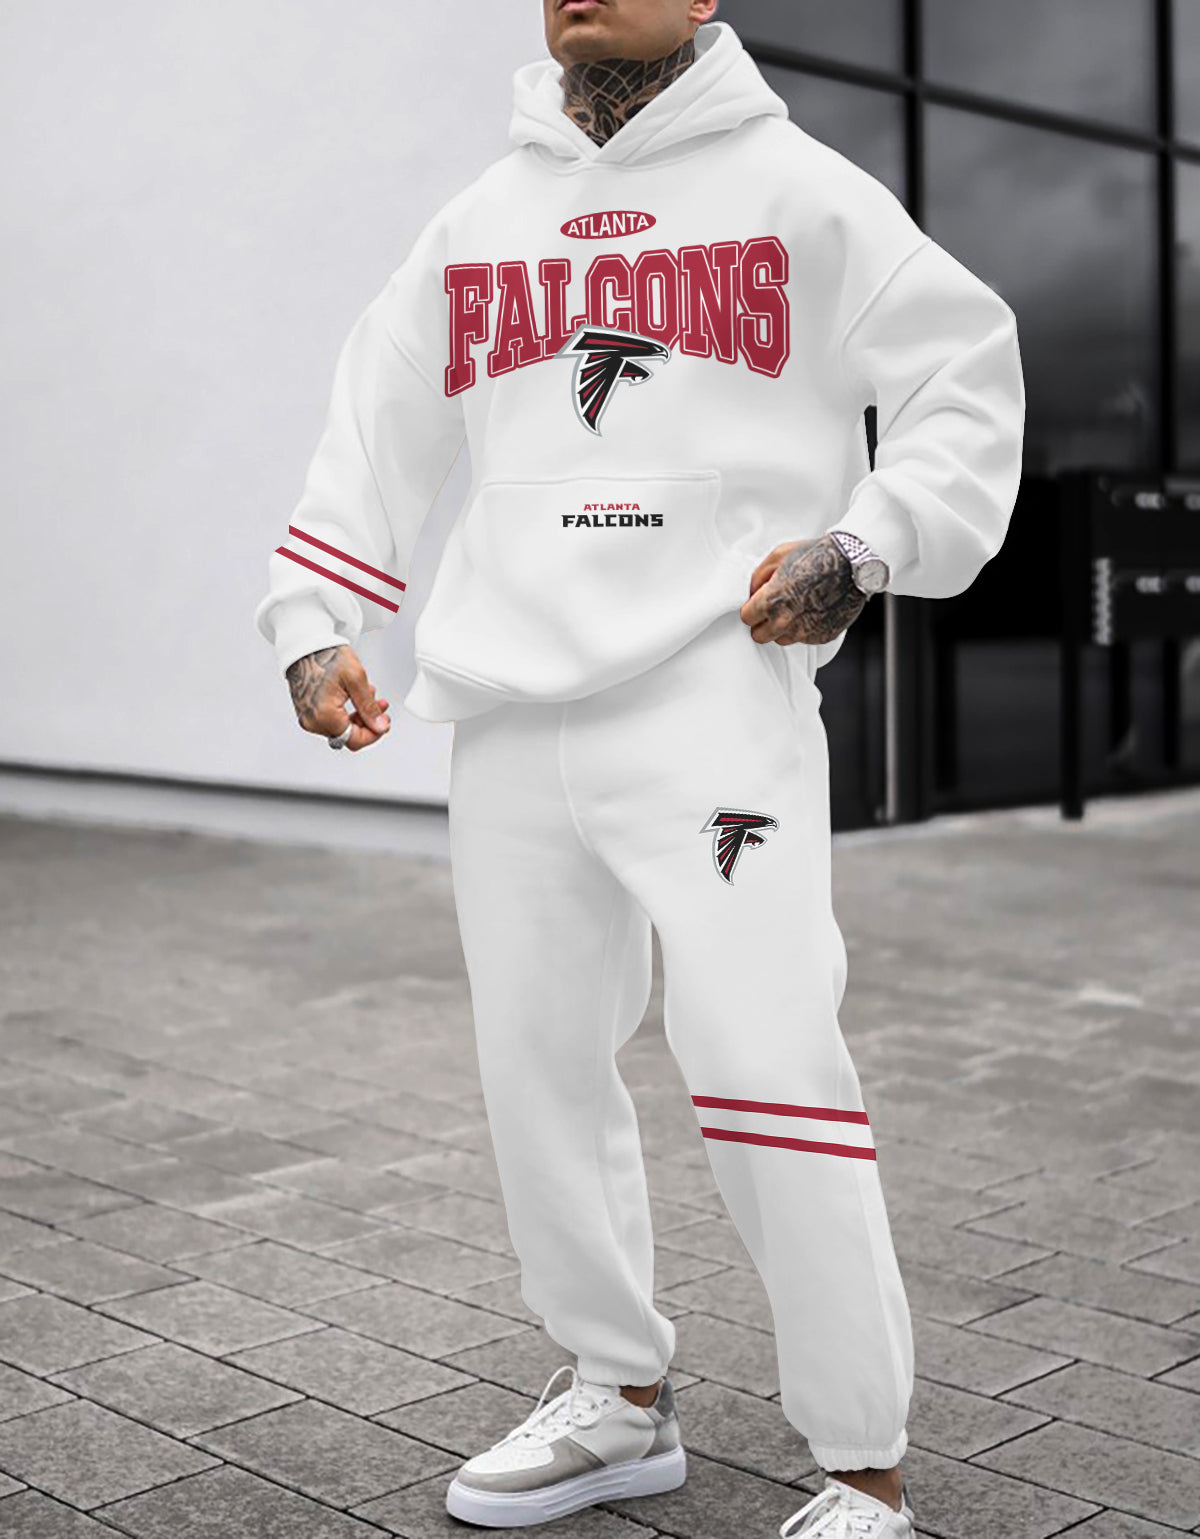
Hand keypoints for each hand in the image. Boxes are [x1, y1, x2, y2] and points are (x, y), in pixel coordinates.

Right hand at [285, 644, 390, 750]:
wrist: (306, 645)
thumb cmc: (326, 656)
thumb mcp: (356, 679)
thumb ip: (369, 708)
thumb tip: (379, 726)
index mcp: (324, 715)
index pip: (355, 740)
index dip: (374, 734)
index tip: (383, 723)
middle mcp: (312, 721)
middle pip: (348, 735)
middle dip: (367, 722)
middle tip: (380, 706)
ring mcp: (308, 718)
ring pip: (341, 728)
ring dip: (357, 716)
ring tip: (367, 696)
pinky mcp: (307, 712)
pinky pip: (330, 720)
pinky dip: (344, 712)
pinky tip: (353, 698)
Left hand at [740, 533, 866, 645]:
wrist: (852, 564)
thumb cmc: (816, 555)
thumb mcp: (778, 555)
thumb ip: (758, 577)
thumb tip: (752, 592)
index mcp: (771, 601)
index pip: (746, 618)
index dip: (751, 609)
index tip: (758, 604)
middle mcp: (786, 622)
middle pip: (760, 636)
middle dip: (763, 623)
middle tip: (774, 609)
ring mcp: (805, 632)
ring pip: (782, 639)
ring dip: (783, 628)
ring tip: (796, 607)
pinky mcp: (822, 637)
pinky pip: (805, 639)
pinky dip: (806, 628)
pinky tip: (814, 609)